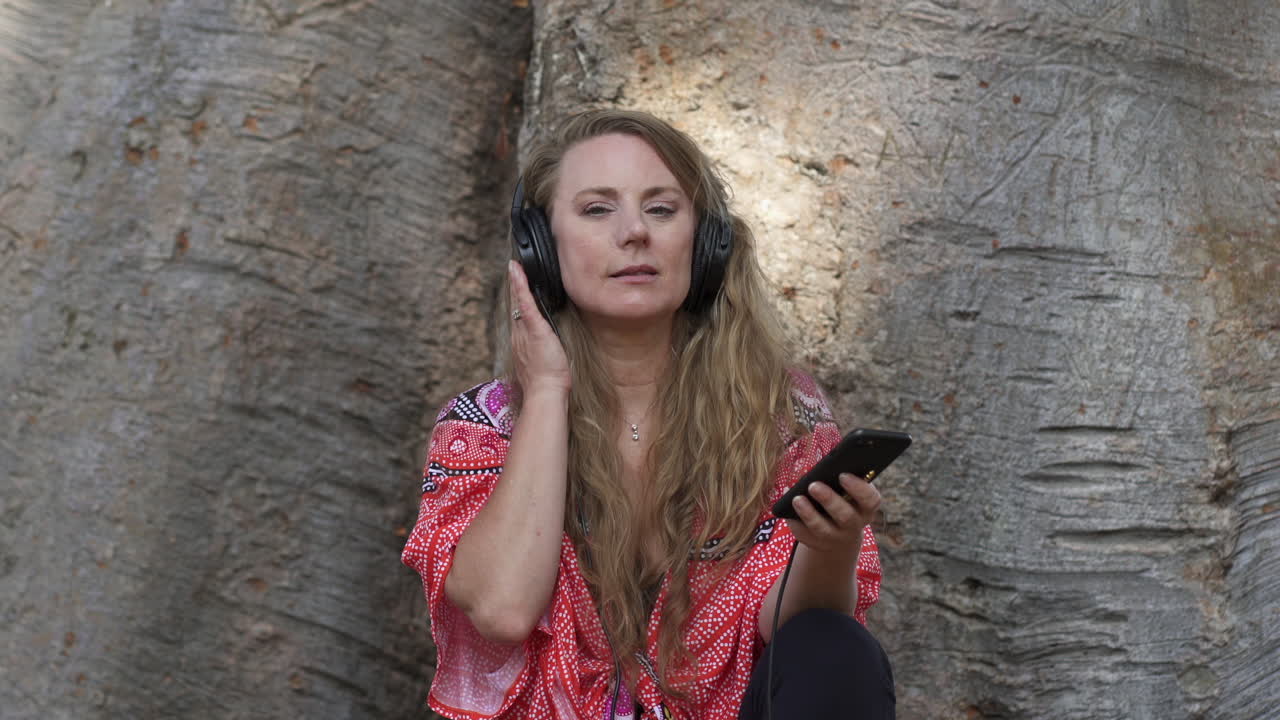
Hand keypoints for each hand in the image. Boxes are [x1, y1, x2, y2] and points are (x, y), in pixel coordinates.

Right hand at [508, 260, 570, 393]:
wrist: (544, 392)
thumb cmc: (546, 382)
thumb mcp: (542, 364)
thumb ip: (541, 352)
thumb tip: (547, 346)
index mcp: (521, 342)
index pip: (517, 317)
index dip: (516, 302)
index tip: (516, 289)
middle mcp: (518, 335)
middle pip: (514, 306)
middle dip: (513, 288)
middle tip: (512, 268)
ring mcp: (524, 331)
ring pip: (518, 302)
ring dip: (515, 282)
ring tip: (514, 265)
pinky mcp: (534, 328)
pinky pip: (525, 303)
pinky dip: (521, 286)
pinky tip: (517, 272)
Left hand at [785, 473, 879, 555]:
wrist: (839, 534)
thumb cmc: (842, 501)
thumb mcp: (847, 492)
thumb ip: (839, 479)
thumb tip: (819, 469)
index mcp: (866, 507)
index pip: (870, 499)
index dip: (858, 488)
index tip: (842, 475)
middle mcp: (854, 525)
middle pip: (845, 516)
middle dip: (829, 500)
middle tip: (814, 485)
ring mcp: (836, 537)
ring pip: (823, 529)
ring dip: (809, 514)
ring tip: (797, 498)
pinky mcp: (818, 544)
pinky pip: (805, 535)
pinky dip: (795, 522)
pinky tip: (786, 511)